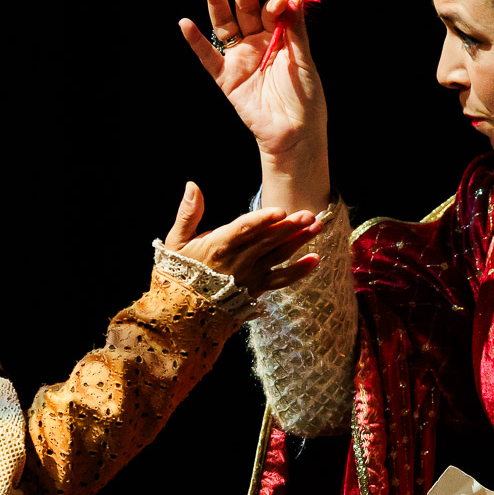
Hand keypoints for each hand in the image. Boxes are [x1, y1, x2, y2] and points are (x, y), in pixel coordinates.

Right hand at [163, 181, 324, 296]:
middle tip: (309, 214)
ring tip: (317, 227)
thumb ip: (187, 213)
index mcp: (217, 246)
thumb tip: (192, 186)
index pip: (243, 230)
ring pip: (277, 257)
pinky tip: (315, 259)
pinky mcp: (257, 288)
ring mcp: (249, 276)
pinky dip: (299, 271)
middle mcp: (237, 262)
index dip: (262, 220)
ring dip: (299, 242)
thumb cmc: (179, 270)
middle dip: (289, 227)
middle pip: (267, 241)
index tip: (280, 211)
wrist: (183, 309)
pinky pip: (281, 280)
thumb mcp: (176, 241)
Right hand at [178, 0, 329, 211]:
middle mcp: (257, 44)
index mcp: (279, 38)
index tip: (279, 2)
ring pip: (225, 27)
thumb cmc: (306, 99)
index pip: (271, 11)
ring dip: (217, 4)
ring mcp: (240, 60)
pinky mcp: (226, 79)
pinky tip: (185, 23)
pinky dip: (195, 42)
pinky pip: (208, 58)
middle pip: (246, 11)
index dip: (273, 4)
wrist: (295, 134)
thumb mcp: (304, 61)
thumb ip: (296, 30)